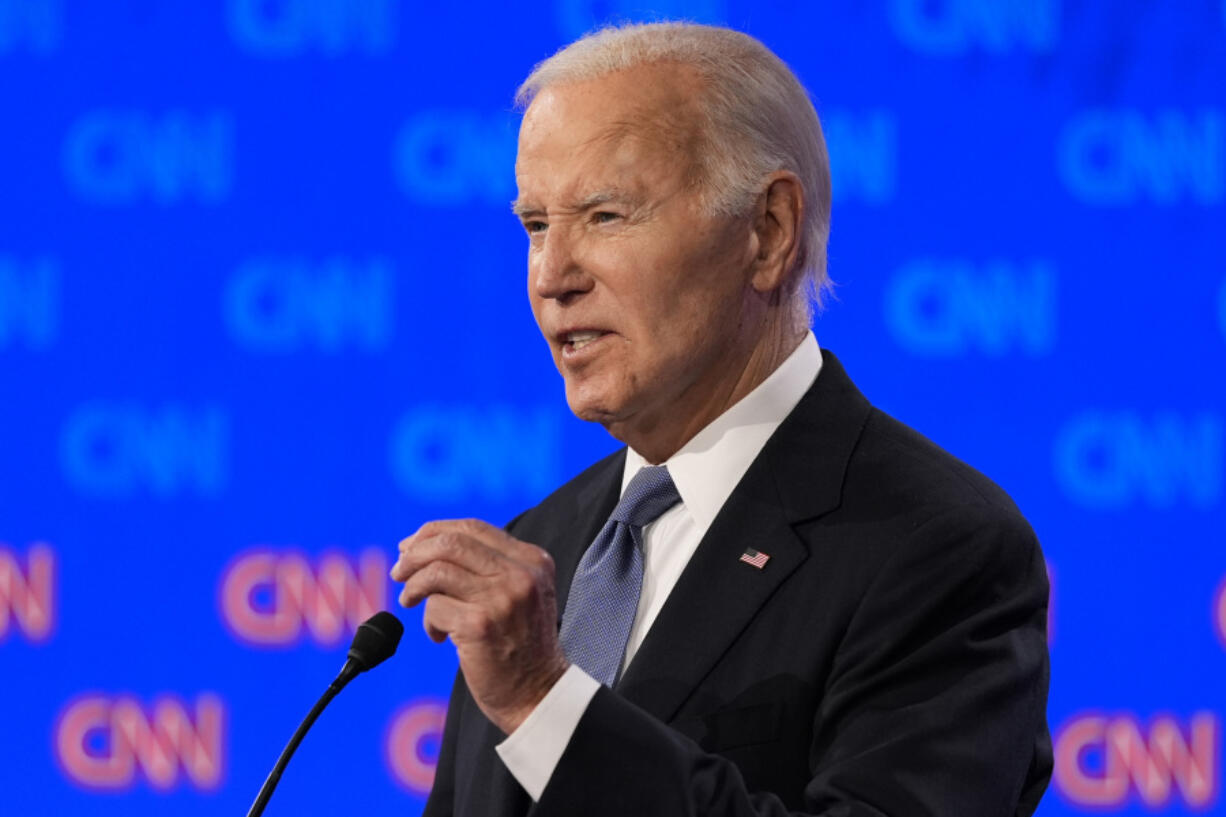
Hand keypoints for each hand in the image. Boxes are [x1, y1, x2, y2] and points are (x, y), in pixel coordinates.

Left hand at [391, 518, 568, 733]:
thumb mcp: (521, 594)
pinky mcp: (480, 625)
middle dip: (414, 553)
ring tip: (409, 601)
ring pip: (437, 571)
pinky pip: (434, 607)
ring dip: (413, 585)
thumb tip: (421, 545)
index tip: (410, 546)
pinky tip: (438, 635)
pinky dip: (428, 621)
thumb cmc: (521, 646)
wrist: (538, 694)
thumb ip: (488, 567)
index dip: (434, 532)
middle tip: (398, 571)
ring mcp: (502, 598)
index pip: (473, 528)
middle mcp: (521, 574)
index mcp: (532, 560)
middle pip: (451, 543)